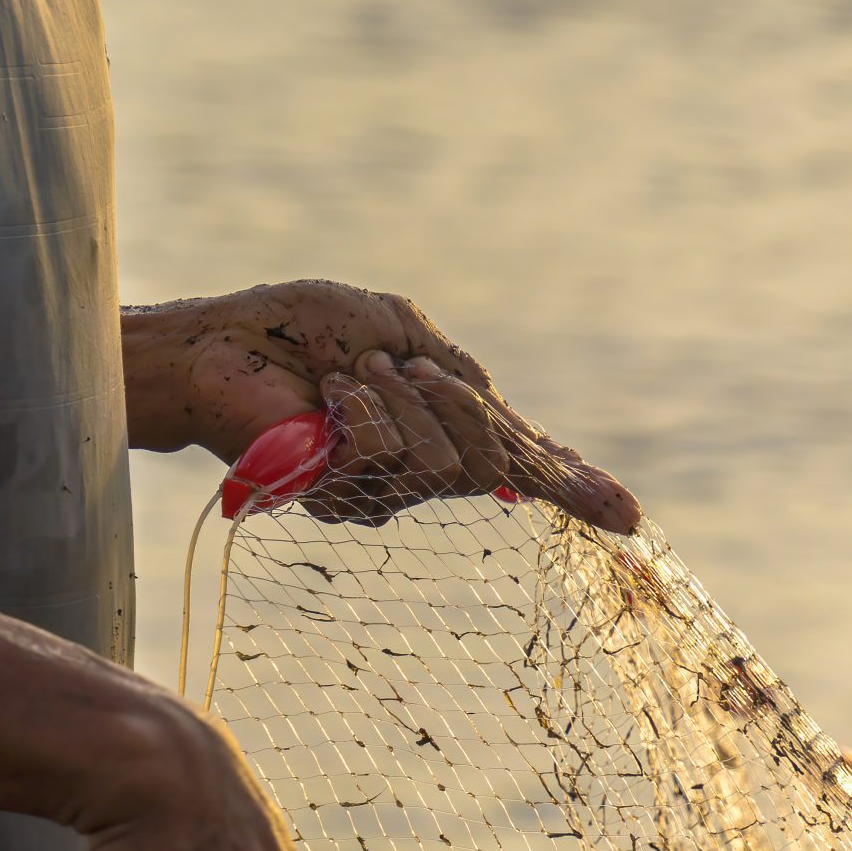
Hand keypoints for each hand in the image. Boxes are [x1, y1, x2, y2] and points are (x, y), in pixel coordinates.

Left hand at [122, 280, 639, 533]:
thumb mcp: (402, 330)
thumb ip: (464, 381)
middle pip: (499, 460)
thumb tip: (514, 452)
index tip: (629, 520)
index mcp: (442, 421)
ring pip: (450, 462)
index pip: (520, 463)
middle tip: (399, 367)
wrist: (222, 347)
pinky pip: (399, 460)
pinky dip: (371, 411)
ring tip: (349, 376)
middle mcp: (423, 468)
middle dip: (459, 406)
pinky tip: (329, 400)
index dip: (576, 489)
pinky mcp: (349, 499)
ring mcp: (388, 490)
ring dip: (404, 401)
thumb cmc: (301, 330)